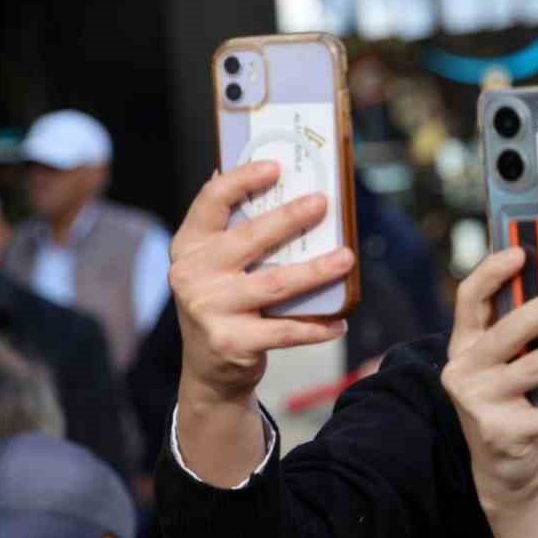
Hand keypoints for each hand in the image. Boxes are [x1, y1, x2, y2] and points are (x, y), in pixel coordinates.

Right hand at [169, 162, 354, 404]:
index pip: (211, 202)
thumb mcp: (216, 265)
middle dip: (289, 218)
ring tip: (347, 259)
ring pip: (275, 284)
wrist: (208, 370)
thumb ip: (236, 231)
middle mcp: (193, 274)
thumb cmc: (224, 303)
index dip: (242, 180)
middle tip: (322, 203)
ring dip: (316, 271)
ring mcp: (210, 309)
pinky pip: (284, 331)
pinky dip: (316, 327)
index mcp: (190, 246)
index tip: (277, 167)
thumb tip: (280, 181)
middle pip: (249, 239)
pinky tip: (340, 321)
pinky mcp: (231, 342)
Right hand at [441, 247, 537, 518]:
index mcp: (465, 346)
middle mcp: (465, 371)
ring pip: (534, 369)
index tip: (520, 251)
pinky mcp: (504, 433)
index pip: (469, 300)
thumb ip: (525, 336)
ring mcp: (480, 404)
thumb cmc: (514, 403)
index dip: (491, 272)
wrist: (501, 471)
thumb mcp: (508, 366)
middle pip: (506, 331)